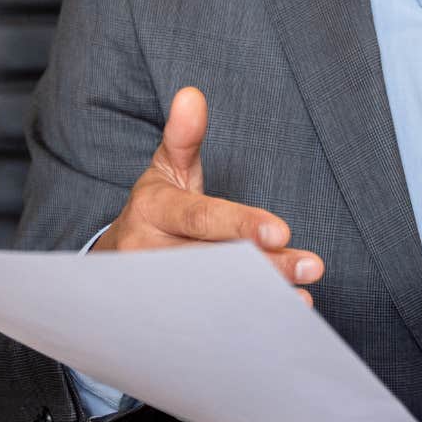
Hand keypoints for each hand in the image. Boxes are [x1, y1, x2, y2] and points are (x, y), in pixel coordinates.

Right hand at [93, 87, 325, 303]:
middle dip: (265, 267)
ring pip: (212, 301)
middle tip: (311, 266)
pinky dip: (243, 325)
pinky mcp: (163, 323)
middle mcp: (147, 256)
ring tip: (301, 299)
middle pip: (212, 265)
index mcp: (152, 210)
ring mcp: (153, 296)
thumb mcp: (165, 172)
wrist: (111, 273)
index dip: (241, 225)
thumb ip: (184, 137)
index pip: (200, 218)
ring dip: (260, 300)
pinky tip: (277, 320)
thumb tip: (193, 94)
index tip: (282, 231)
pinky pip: (206, 326)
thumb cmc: (157, 212)